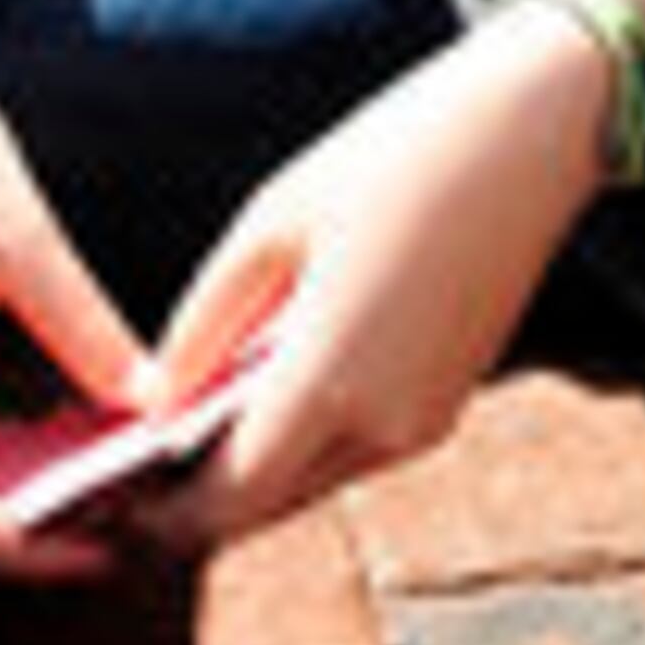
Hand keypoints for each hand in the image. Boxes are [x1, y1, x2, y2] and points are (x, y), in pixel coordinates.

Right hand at [0, 44, 153, 579]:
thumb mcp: (21, 235)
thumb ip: (83, 329)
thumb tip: (149, 406)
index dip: (29, 549)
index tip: (106, 550)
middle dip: (38, 524)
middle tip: (128, 516)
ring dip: (25, 488)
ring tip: (112, 476)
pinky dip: (6, 449)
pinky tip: (72, 429)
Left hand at [126, 5, 609, 551]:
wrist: (531, 130)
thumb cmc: (394, 157)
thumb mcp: (273, 223)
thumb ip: (207, 322)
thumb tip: (156, 399)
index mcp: (333, 382)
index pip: (229, 500)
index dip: (166, 514)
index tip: (113, 502)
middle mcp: (387, 426)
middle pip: (271, 505)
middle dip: (202, 502)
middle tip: (136, 475)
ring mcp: (427, 422)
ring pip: (316, 482)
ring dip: (255, 470)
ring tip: (187, 426)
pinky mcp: (450, 403)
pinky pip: (359, 447)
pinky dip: (306, 440)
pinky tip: (263, 393)